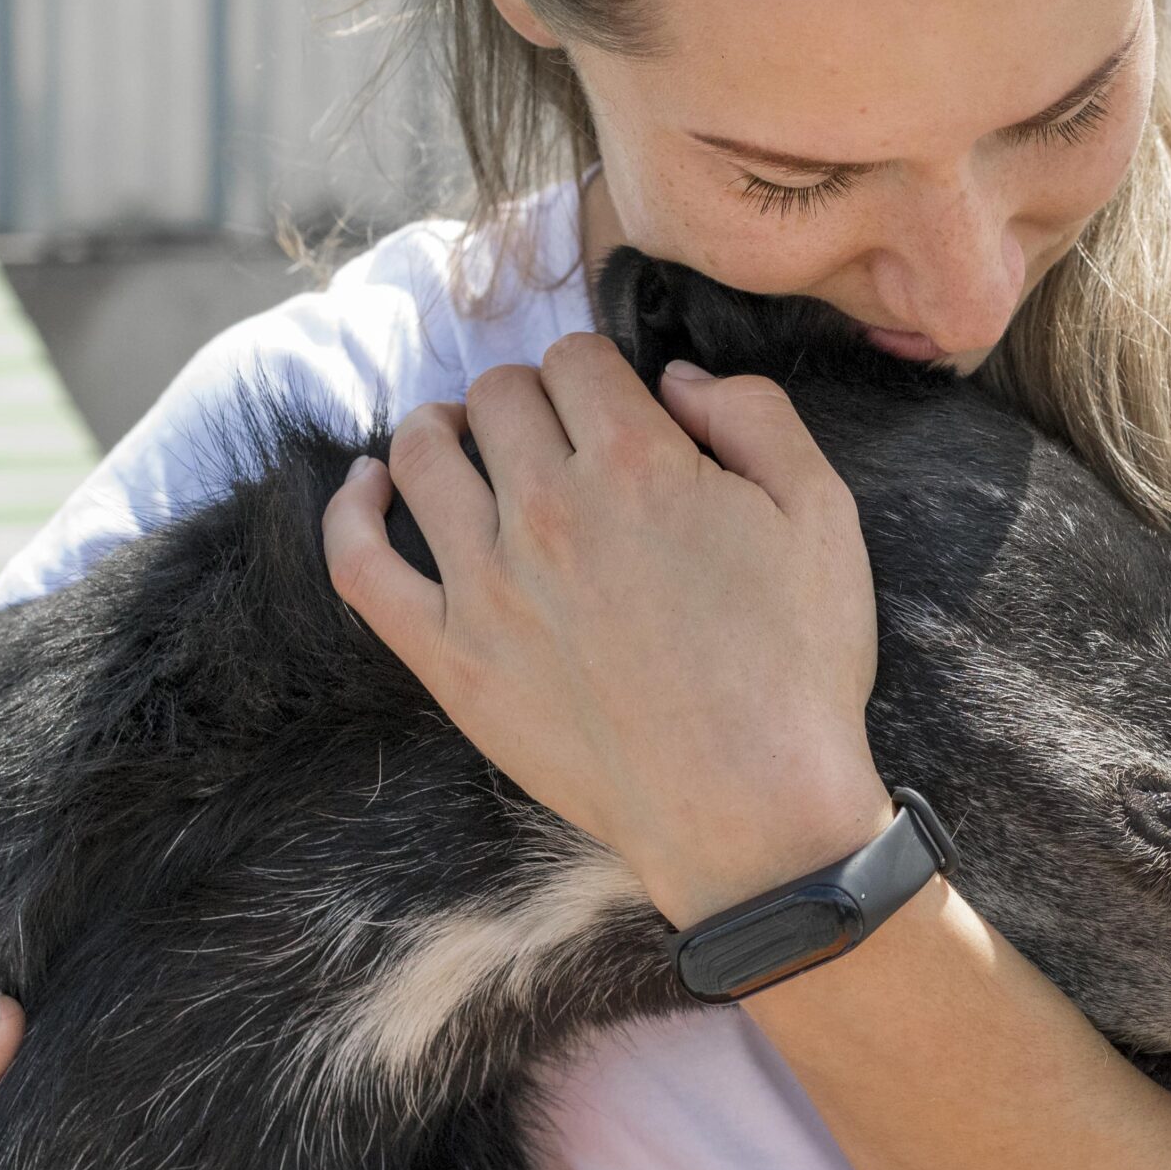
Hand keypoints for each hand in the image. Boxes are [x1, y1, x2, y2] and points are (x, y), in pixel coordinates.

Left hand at [321, 337, 892, 923]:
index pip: (576, 359)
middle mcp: (549, 510)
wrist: (752, 810)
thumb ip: (754, 415)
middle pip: (500, 397)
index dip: (597, 373)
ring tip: (462, 440)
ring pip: (423, 455)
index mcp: (637, 463)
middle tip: (555, 438)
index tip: (612, 407)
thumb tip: (676, 376)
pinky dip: (350, 510)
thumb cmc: (796, 667)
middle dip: (530, 398)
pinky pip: (360, 564)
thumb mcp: (820, 514)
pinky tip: (366, 484)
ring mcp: (486, 586)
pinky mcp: (449, 659)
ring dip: (442, 429)